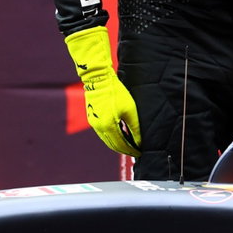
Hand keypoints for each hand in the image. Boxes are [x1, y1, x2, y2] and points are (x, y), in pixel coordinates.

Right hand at [64, 26, 141, 156]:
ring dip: (118, 144)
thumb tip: (139, 141)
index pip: (121, 145)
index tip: (139, 152)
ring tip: (129, 145)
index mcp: (108, 126)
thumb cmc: (115, 92)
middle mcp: (99, 128)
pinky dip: (112, 137)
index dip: (131, 150)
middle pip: (113, 146)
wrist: (98, 79)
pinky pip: (103, 133)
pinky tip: (120, 135)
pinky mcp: (92, 119)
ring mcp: (94, 124)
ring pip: (107, 140)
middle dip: (125, 150)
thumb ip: (135, 127)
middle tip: (135, 151)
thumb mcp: (130, 110)